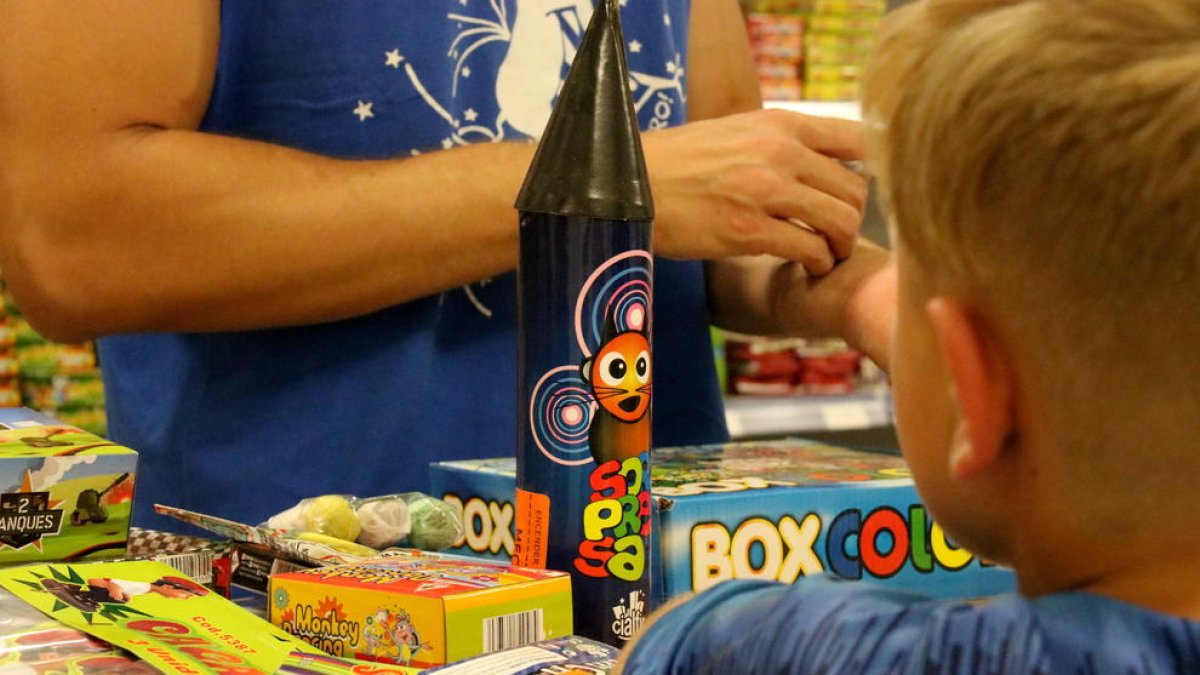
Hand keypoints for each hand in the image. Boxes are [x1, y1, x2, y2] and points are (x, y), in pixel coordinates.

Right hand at [643, 109, 867, 274]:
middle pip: (854, 188)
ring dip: (840, 245)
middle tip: (839, 235)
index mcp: (779, 124)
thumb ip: (779, 141)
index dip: (868, 170)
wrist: (630, 184)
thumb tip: (819, 159)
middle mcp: (779, 152)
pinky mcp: (749, 230)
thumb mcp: (735, 132)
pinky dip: (817, 262)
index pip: (858, 139)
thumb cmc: (679, 162)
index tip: (852, 192)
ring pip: (839, 221)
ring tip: (828, 255)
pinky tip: (806, 266)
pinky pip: (809, 249)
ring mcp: (765, 191)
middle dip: (854, 218)